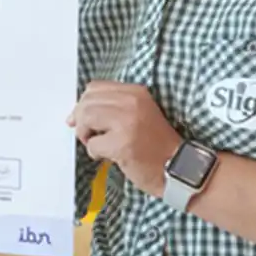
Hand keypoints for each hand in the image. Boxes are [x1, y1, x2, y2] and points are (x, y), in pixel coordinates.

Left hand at [67, 81, 182, 197]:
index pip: (94, 87)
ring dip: (86, 135)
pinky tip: (108, 156)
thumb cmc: (156, 145)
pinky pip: (92, 144)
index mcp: (135, 92)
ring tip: (98, 144)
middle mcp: (131, 103)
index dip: (83, 103)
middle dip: (81, 120)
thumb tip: (76, 113)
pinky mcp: (123, 144)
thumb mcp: (138, 113)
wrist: (179, 168)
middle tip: (88, 135)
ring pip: (86, 118)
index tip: (80, 117)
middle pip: (87, 102)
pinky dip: (95, 153)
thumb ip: (112, 107)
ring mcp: (127, 122)